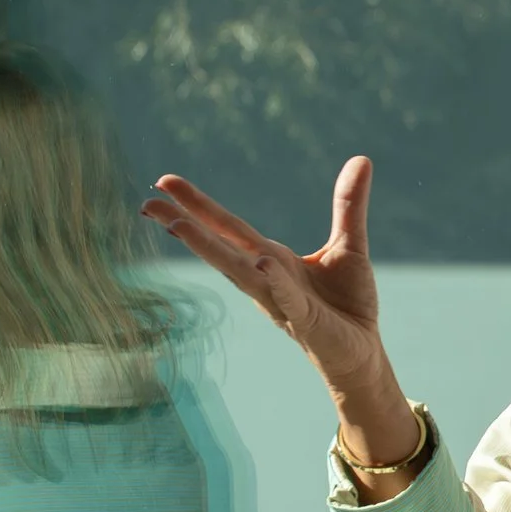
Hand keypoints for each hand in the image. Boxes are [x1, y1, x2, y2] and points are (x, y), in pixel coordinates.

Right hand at [142, 157, 413, 458]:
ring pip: (240, 272)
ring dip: (210, 249)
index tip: (165, 182)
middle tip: (148, 203)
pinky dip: (274, 281)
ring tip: (179, 226)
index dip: (198, 205)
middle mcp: (265, 278)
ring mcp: (280, 301)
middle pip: (220, 246)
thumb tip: (361, 158)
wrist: (363, 352)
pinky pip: (287, 298)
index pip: (228, 227)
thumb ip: (348, 204)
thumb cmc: (348, 302)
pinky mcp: (305, 321)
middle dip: (184, 224)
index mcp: (271, 258)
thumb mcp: (350, 244)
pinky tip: (262, 263)